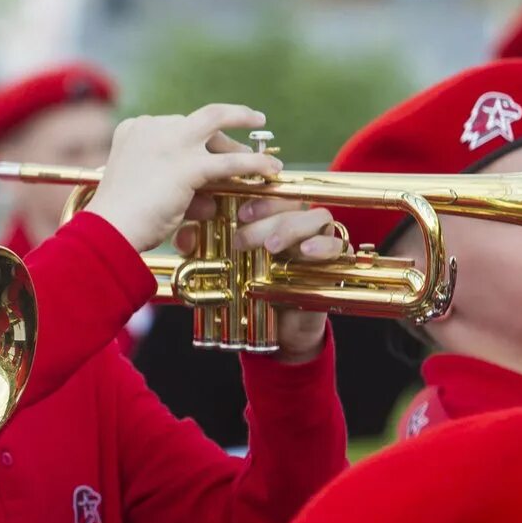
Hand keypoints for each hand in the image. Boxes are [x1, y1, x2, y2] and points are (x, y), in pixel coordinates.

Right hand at [82, 104, 281, 252]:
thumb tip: (212, 201)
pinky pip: (229, 163)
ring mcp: (170, 143)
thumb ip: (180, 189)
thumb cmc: (122, 219)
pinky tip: (270, 169)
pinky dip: (253, 164)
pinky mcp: (187, 165)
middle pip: (198, 121)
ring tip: (265, 147)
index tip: (212, 144)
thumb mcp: (149, 194)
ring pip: (217, 123)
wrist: (109, 230)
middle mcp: (152, 128)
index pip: (174, 126)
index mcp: (134, 130)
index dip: (197, 138)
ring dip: (243, 132)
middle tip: (247, 136)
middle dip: (226, 130)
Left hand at [176, 199, 344, 363]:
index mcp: (273, 218)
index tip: (238, 212)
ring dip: (292, 228)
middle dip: (266, 216)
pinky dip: (322, 246)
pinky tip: (304, 253)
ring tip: (272, 246)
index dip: (256, 195)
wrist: (279, 330)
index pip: (270, 192)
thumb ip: (204, 252)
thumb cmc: (254, 291)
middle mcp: (298, 223)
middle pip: (291, 202)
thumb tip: (184, 238)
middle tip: (242, 239)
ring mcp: (319, 239)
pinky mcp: (334, 260)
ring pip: (316, 217)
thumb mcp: (225, 270)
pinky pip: (337, 244)